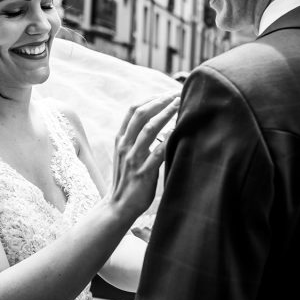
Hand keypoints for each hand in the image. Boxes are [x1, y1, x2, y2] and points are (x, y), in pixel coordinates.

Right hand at [109, 93, 179, 219]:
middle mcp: (124, 145)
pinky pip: (157, 152)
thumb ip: (137, 139)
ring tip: (181, 105)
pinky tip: (179, 131)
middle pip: (141, 114)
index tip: (168, 93)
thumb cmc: (128, 179)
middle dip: (161, 101)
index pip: (134, 110)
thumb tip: (158, 124)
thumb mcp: (127, 155)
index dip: (152, 98)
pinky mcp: (142, 173)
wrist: (118, 206)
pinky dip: (168, 139)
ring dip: (166, 114)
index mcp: (121, 139)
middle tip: (178, 94)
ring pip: (149, 129)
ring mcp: (132, 158)